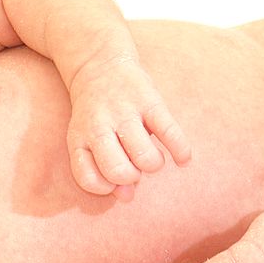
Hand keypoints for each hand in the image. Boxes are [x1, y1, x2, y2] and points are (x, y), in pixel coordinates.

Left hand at [66, 56, 191, 199]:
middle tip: (134, 166)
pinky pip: (170, 131)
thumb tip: (126, 197)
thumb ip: (104, 170)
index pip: (89, 180)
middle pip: (118, 171)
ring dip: (153, 164)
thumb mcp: (88, 140)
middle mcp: (99, 126)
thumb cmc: (95, 115)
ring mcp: (124, 112)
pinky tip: (183, 158)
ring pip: (145, 156)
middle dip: (132, 177)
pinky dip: (180, 150)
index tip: (112, 180)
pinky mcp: (149, 100)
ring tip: (151, 157)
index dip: (104, 187)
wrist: (98, 65)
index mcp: (79, 139)